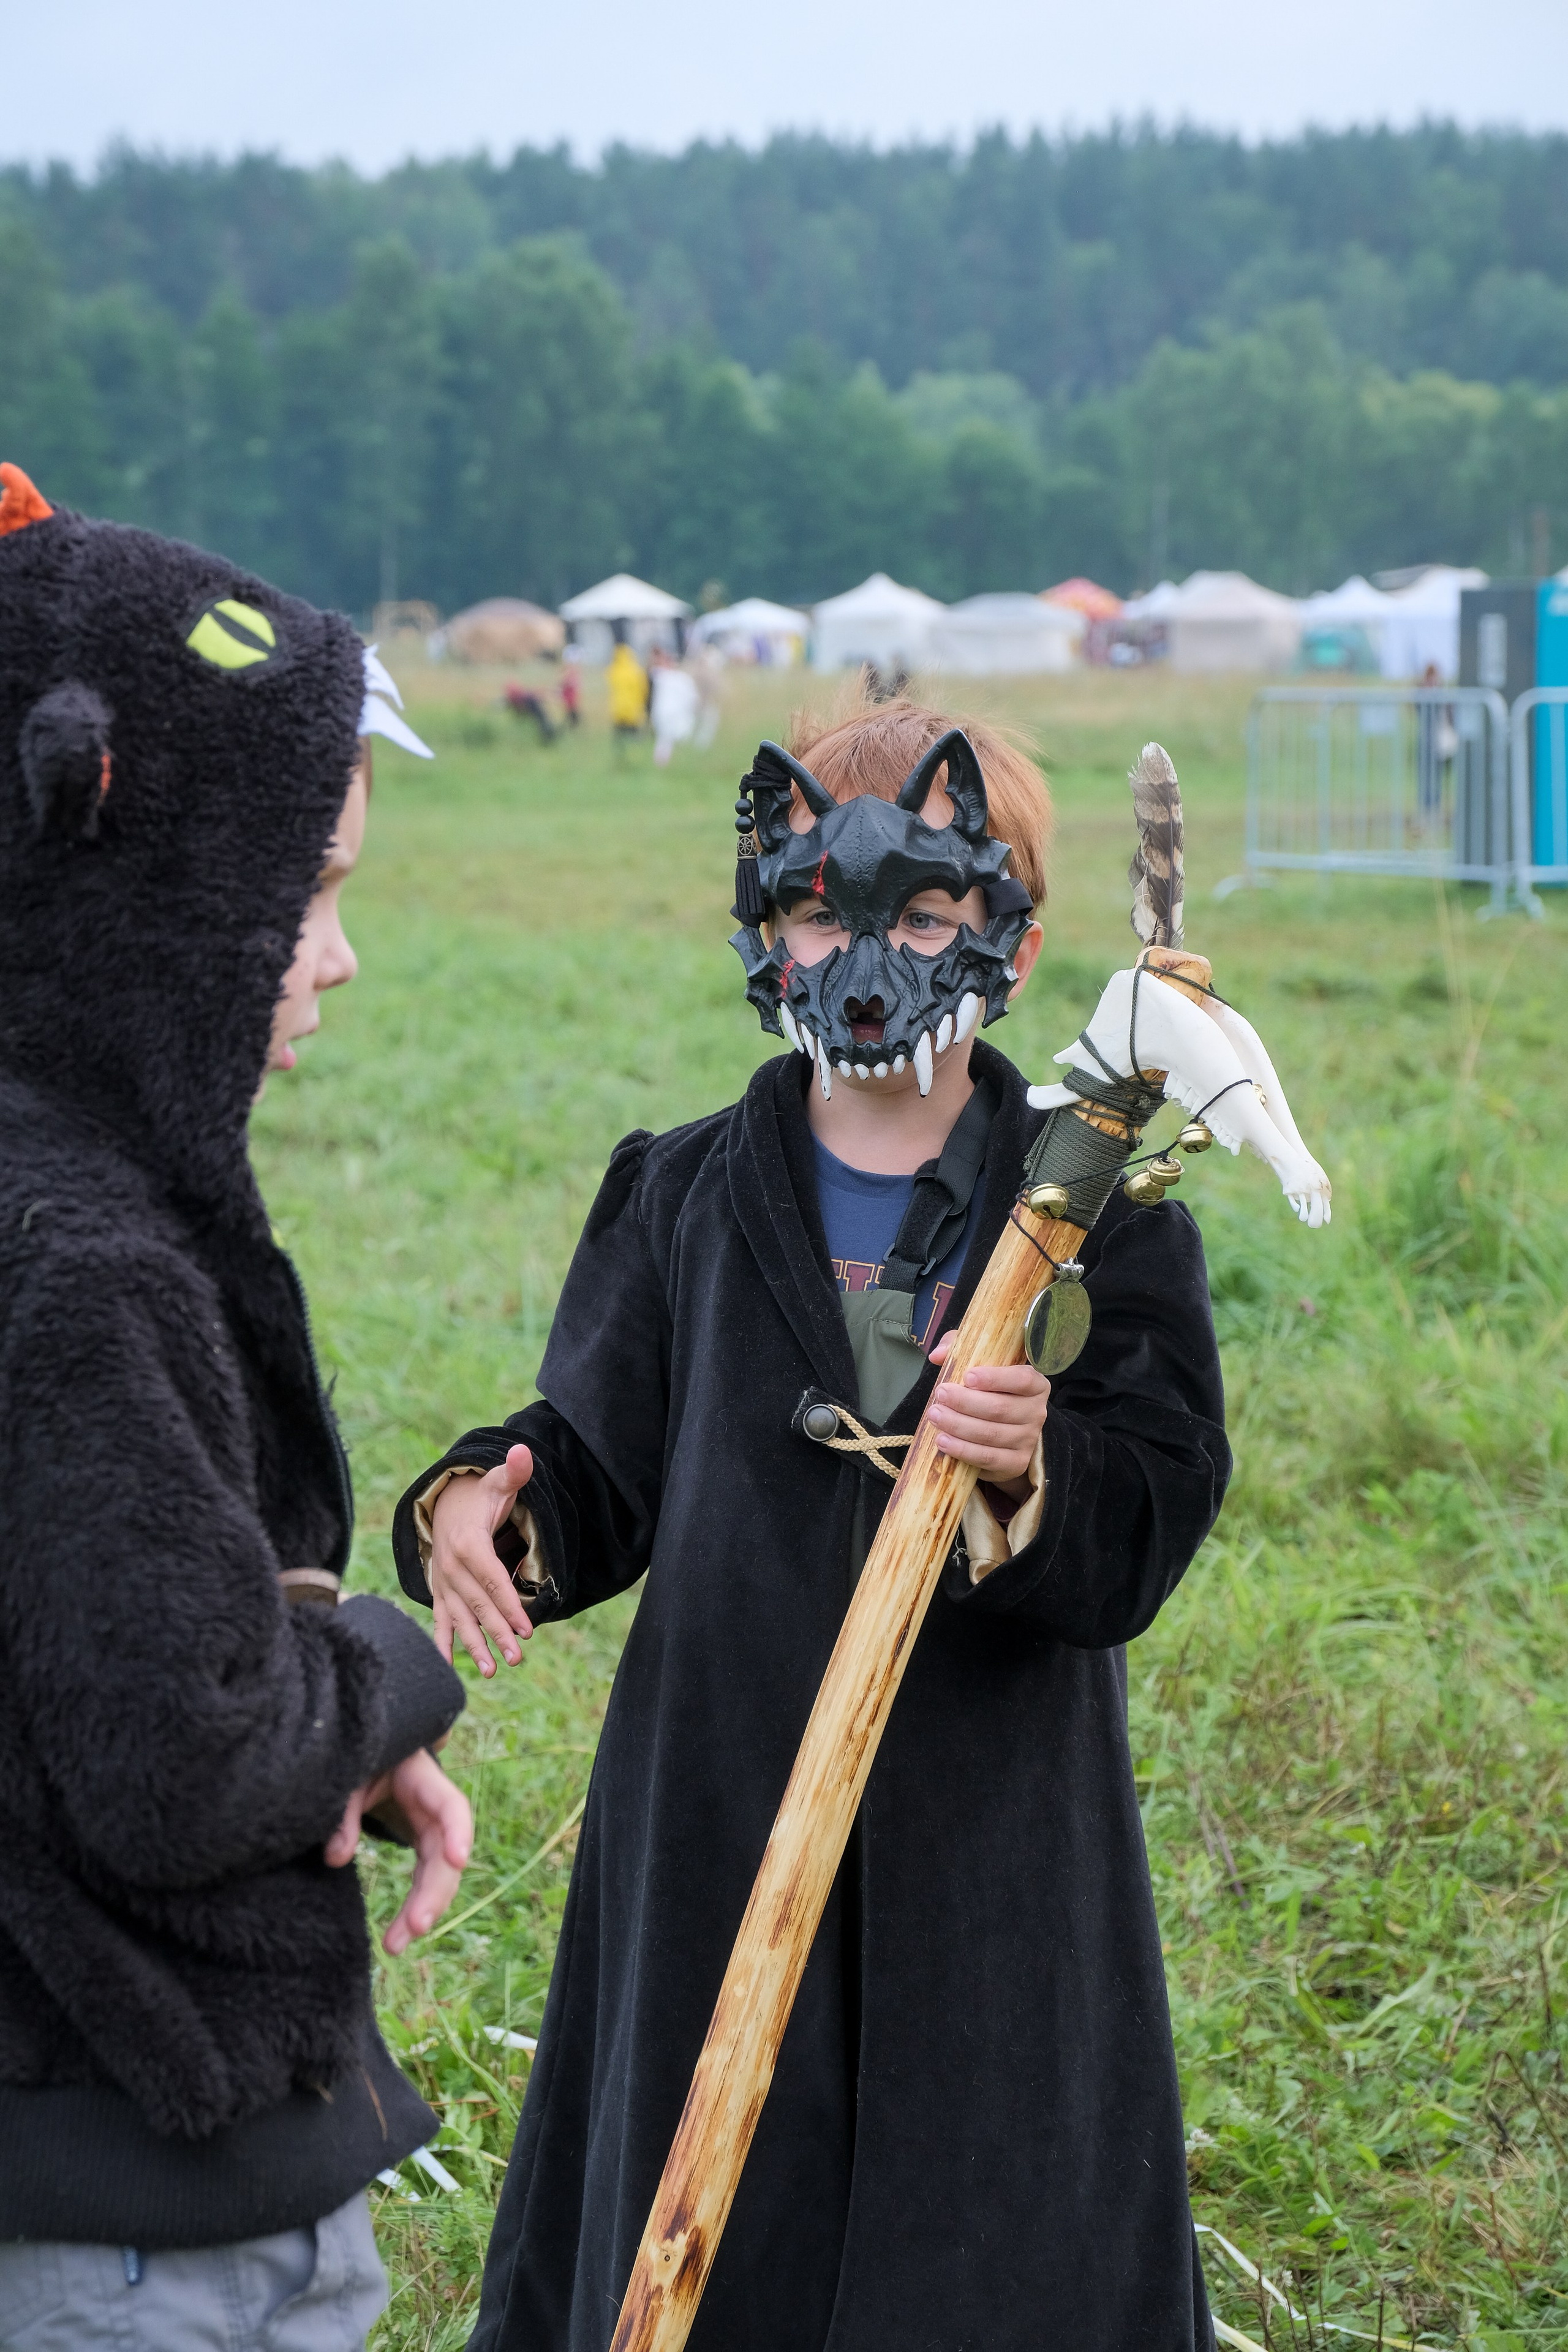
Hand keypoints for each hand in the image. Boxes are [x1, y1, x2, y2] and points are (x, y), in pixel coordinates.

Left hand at [325, 1746, 472, 1955]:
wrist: (367, 1756)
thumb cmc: (359, 1760)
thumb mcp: (349, 1777)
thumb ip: (343, 1813)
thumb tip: (336, 1858)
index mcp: (422, 1779)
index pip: (450, 1805)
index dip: (459, 1831)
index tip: (457, 1860)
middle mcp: (434, 1808)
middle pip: (446, 1853)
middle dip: (434, 1892)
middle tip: (415, 1928)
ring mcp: (431, 1829)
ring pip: (439, 1873)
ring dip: (424, 1909)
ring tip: (396, 1945)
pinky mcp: (421, 1845)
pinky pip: (425, 1878)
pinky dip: (415, 1906)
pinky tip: (400, 1934)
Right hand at [429, 1444, 536, 1676]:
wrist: (445, 1502)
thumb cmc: (480, 1496)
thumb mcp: (497, 1482)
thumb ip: (513, 1471)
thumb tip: (523, 1451)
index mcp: (468, 1544)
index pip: (492, 1579)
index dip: (509, 1604)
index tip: (527, 1629)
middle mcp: (451, 1567)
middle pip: (479, 1605)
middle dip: (498, 1632)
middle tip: (517, 1658)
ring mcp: (443, 1582)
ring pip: (460, 1618)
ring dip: (475, 1646)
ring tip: (494, 1671)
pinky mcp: (440, 1591)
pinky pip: (440, 1619)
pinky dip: (442, 1642)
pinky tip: (448, 1667)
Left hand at [925, 1334, 1049, 1497]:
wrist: (1008, 1434)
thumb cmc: (991, 1392)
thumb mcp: (980, 1364)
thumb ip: (960, 1349)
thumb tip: (937, 1355)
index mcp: (1036, 1385)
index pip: (1022, 1379)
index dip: (996, 1378)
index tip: (967, 1376)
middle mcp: (1037, 1412)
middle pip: (1000, 1408)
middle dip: (965, 1402)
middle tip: (940, 1394)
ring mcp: (1028, 1440)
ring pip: (990, 1434)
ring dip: (958, 1425)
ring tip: (934, 1415)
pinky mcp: (1015, 1463)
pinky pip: (988, 1458)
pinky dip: (963, 1450)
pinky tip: (943, 1441)